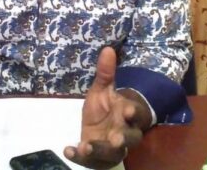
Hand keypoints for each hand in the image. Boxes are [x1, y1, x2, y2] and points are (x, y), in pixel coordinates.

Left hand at [64, 47, 151, 169]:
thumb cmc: (106, 106)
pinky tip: (68, 150)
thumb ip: (105, 73)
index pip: (137, 114)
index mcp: (129, 114)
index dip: (134, 112)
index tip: (126, 109)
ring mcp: (114, 149)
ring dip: (100, 152)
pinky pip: (93, 162)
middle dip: (124, 139)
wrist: (101, 125)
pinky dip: (81, 159)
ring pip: (112, 154)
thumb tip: (107, 49)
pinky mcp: (101, 160)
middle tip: (116, 139)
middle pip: (131, 139)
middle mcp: (126, 133)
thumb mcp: (103, 89)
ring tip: (86, 146)